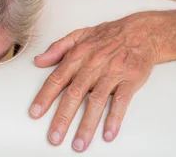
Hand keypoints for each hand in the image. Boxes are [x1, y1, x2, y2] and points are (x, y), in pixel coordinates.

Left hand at [29, 12, 166, 151]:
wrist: (140, 32)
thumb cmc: (108, 35)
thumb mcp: (79, 35)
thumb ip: (57, 48)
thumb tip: (39, 60)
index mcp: (78, 55)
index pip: (57, 78)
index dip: (45, 96)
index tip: (35, 113)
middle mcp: (93, 65)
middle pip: (75, 94)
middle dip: (63, 117)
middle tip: (54, 137)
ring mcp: (111, 73)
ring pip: (97, 101)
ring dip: (87, 124)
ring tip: (79, 144)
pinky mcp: (129, 80)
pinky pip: (121, 101)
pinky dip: (115, 118)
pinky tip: (108, 133)